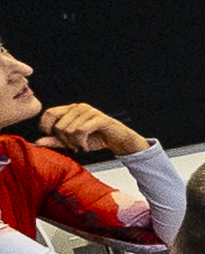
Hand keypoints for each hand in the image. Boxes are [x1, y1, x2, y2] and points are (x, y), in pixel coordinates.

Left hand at [34, 102, 150, 157]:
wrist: (118, 140)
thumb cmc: (95, 139)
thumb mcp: (72, 141)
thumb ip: (55, 141)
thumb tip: (37, 142)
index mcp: (71, 109)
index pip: (49, 113)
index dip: (46, 127)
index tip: (53, 137)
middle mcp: (79, 107)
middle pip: (59, 125)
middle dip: (64, 141)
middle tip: (73, 146)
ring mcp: (90, 111)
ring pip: (69, 130)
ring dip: (74, 143)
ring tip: (81, 146)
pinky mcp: (99, 118)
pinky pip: (81, 131)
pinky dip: (81, 142)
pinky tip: (85, 146)